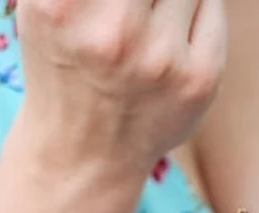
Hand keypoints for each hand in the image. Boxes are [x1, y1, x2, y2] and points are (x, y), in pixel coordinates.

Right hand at [15, 0, 226, 175]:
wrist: (85, 152)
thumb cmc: (63, 58)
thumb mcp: (45, 4)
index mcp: (60, 6)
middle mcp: (113, 31)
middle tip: (145, 7)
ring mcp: (162, 57)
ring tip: (154, 12)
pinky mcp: (202, 78)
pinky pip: (214, 6)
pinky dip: (197, 5)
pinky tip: (173, 26)